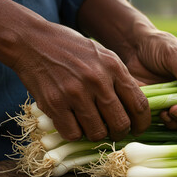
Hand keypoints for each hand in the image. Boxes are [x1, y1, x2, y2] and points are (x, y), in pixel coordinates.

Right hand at [0, 0, 149, 141]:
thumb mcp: (104, 56)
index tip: (138, 129)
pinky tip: (73, 123)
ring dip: (97, 134)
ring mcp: (75, 93)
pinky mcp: (54, 103)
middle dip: (120, 133)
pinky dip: (75, 133)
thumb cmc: (73, 49)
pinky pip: (73, 133)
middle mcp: (98, 81)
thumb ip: (121, 78)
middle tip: (114, 132)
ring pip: (97, 133)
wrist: (33, 41)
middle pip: (120, 123)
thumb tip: (137, 105)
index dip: (142, 123)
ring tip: (91, 125)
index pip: (139, 104)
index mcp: (114, 68)